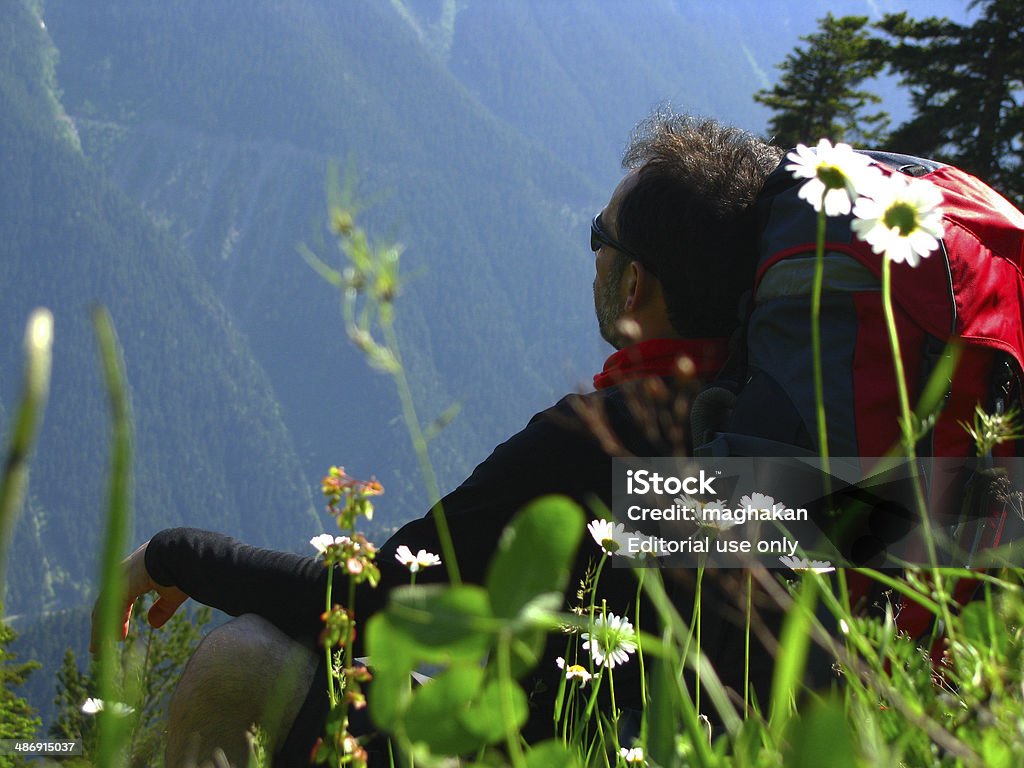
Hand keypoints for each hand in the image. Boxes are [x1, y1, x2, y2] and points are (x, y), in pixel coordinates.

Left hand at [90, 539, 188, 654]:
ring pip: (104, 608)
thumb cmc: (185, 569)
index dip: (121, 617)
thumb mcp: (173, 593)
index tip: (120, 637)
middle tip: (100, 645)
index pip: (123, 597)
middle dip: (105, 624)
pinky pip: (107, 610)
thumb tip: (153, 625)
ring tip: (96, 651)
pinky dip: (104, 627)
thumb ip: (162, 608)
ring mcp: (121, 578)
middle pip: (108, 603)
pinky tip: (106, 642)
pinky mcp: (121, 585)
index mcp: (139, 572)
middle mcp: (126, 573)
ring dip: (100, 630)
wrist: (185, 553)